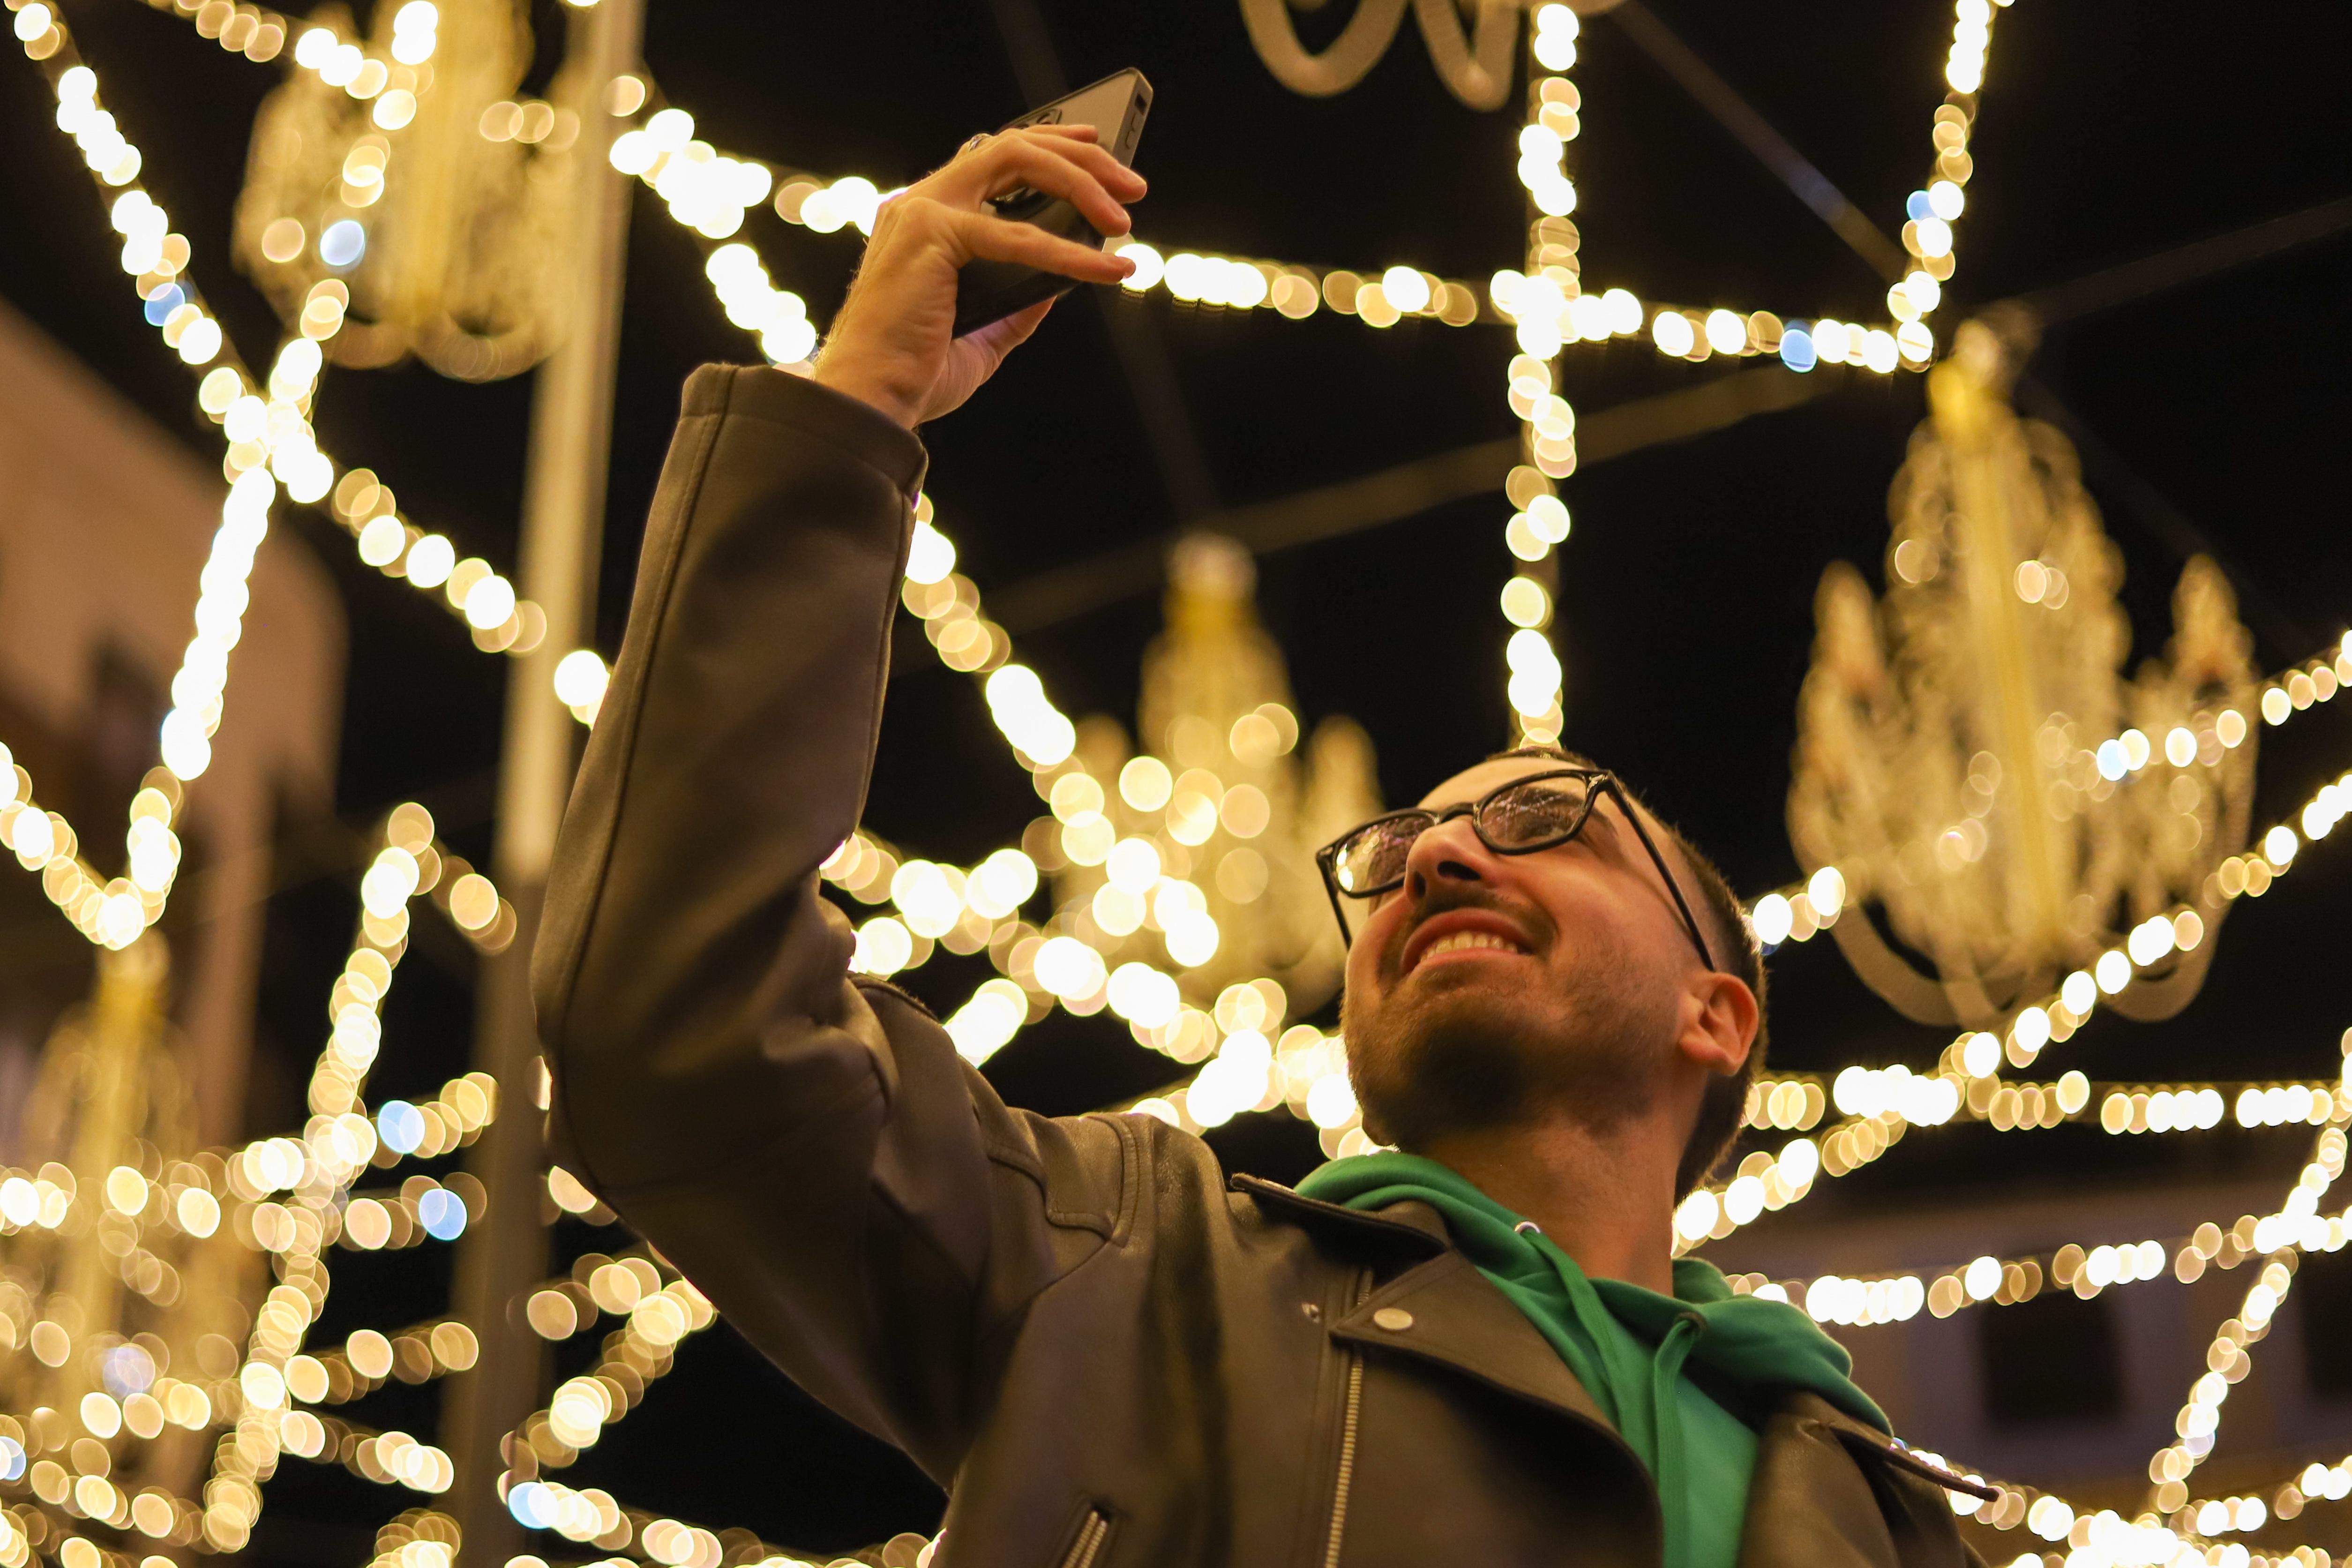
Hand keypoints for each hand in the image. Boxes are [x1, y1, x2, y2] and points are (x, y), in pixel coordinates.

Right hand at [813, 125, 1145, 427]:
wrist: (871, 399)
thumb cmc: (913, 372)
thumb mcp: (985, 333)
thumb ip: (1019, 300)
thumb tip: (1063, 283)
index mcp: (925, 219)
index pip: (992, 158)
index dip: (1049, 146)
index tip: (1096, 151)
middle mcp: (919, 202)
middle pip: (1011, 147)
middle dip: (1080, 157)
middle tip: (1131, 186)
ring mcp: (921, 211)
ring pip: (1014, 161)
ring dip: (1080, 181)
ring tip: (1123, 218)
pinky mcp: (930, 234)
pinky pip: (1017, 235)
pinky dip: (1069, 252)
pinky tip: (1105, 268)